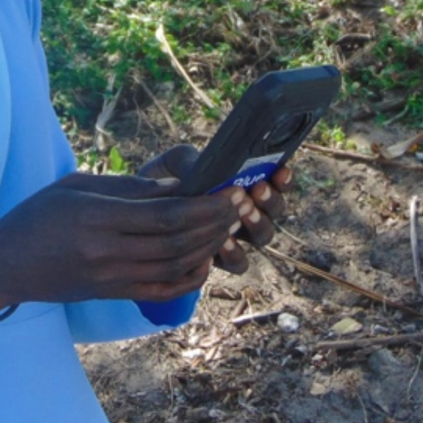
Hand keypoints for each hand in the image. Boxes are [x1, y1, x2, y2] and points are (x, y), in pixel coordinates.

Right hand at [0, 172, 241, 310]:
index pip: (165, 215)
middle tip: (239, 206)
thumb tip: (176, 188)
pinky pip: (161, 291)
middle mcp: (106, 253)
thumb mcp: (75, 188)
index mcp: (96, 219)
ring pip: (175, 267)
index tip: (228, 191)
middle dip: (215, 224)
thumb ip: (126, 188)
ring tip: (228, 228)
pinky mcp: (112, 294)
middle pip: (177, 243)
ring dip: (208, 248)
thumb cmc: (35, 217)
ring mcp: (111, 278)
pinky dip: (189, 278)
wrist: (4, 266)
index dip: (204, 205)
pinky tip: (205, 261)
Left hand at [137, 145, 295, 274]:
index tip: (280, 170)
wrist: (139, 215)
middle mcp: (246, 210)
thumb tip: (207, 167)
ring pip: (264, 236)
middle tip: (258, 188)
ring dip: (258, 224)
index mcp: (243, 183)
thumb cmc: (164, 182)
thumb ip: (190, 160)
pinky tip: (223, 241)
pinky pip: (239, 262)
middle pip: (275, 209)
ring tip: (245, 213)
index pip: (274, 180)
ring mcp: (238, 236)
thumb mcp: (174, 164)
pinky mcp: (222, 260)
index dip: (283, 177)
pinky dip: (235, 251)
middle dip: (270, 199)